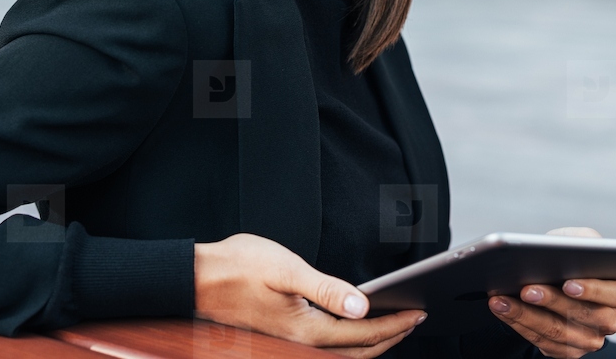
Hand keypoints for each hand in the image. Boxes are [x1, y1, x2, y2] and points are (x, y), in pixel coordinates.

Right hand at [195, 233, 424, 357]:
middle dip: (391, 337)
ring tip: (394, 323)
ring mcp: (290, 345)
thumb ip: (327, 289)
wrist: (197, 278)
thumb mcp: (288, 270)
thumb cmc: (238, 267)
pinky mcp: (282, 338)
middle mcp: (300, 345)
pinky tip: (354, 325)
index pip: (363, 335)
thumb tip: (363, 306)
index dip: (395, 324)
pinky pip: (326, 347)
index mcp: (306, 331)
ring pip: (342, 354)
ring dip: (371, 342)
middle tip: (416, 319)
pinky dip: (349, 341)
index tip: (418, 313)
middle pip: (357, 352)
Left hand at [487, 227, 615, 358]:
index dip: (591, 289)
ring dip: (525, 315)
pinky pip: (543, 342)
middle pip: (581, 315)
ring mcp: (589, 339)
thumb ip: (579, 242)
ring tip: (503, 300)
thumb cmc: (571, 256)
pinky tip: (503, 310)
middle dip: (550, 301)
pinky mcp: (568, 351)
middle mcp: (609, 320)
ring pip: (557, 332)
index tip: (567, 283)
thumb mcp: (580, 241)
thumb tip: (563, 249)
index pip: (614, 294)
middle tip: (525, 289)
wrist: (557, 276)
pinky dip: (519, 324)